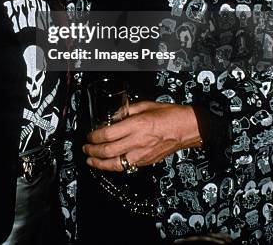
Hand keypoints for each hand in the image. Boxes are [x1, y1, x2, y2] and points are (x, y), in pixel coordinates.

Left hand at [82, 101, 200, 171]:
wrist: (187, 128)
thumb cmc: (169, 115)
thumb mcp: (145, 105)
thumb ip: (126, 110)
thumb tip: (112, 115)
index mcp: (137, 125)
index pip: (108, 134)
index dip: (94, 136)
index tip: (89, 135)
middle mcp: (138, 141)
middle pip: (108, 151)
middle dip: (92, 151)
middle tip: (85, 148)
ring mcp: (142, 154)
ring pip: (115, 164)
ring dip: (99, 163)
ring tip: (91, 160)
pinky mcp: (146, 162)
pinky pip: (126, 166)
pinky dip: (114, 166)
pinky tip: (108, 164)